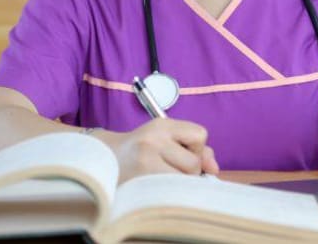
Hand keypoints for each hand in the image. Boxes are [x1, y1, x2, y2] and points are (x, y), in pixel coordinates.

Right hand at [98, 119, 219, 181]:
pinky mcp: (141, 180)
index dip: (196, 148)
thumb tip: (214, 169)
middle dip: (189, 170)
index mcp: (162, 125)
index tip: (182, 153)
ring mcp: (146, 160)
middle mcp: (154, 139)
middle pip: (194, 162)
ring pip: (185, 179)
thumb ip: (196, 149)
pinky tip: (157, 186)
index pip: (200, 135)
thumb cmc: (141, 151)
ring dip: (179, 182)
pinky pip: (172, 191)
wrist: (102, 160)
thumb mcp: (166, 140)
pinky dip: (170, 192)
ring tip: (162, 177)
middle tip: (169, 169)